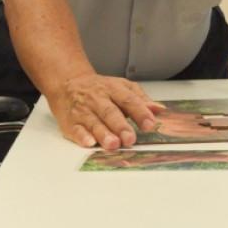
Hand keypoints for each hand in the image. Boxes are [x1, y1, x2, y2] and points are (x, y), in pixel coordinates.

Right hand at [48, 73, 164, 149]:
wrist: (68, 83)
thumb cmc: (100, 89)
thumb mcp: (121, 87)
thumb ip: (140, 99)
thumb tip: (159, 109)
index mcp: (113, 89)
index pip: (128, 100)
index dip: (139, 112)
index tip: (149, 124)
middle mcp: (98, 99)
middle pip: (110, 112)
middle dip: (121, 126)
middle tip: (130, 138)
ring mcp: (84, 111)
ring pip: (94, 122)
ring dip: (104, 134)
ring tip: (114, 144)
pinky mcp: (71, 123)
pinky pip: (76, 129)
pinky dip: (82, 136)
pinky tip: (90, 142)